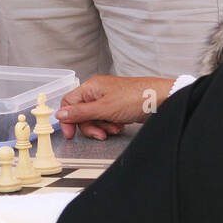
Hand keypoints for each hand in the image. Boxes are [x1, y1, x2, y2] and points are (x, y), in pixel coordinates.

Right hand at [56, 75, 174, 139]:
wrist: (162, 99)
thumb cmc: (137, 98)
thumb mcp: (105, 109)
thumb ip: (80, 113)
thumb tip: (60, 114)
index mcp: (91, 87)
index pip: (68, 103)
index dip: (67, 120)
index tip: (70, 134)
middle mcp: (98, 92)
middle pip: (81, 114)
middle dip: (90, 126)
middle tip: (100, 133)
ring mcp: (108, 100)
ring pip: (94, 118)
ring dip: (102, 127)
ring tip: (115, 127)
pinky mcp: (117, 107)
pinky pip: (106, 119)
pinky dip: (111, 125)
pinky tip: (120, 125)